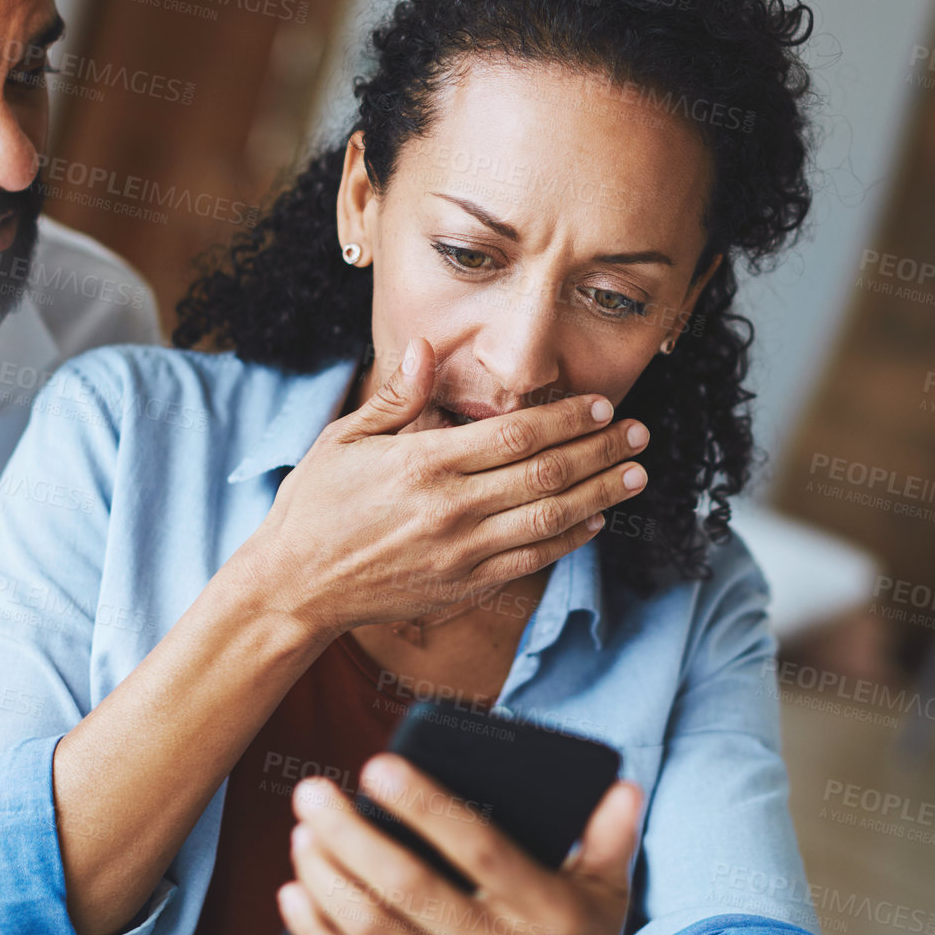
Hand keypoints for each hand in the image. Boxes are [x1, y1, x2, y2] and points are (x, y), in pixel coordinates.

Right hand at [235, 337, 650, 636]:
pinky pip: (531, 560)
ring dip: (600, 494)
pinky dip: (569, 540)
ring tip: (635, 474)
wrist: (295, 586)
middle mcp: (451, 508)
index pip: (515, 435)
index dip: (565, 419)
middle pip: (546, 474)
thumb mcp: (344, 439)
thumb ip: (396, 396)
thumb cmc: (316, 506)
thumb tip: (426, 348)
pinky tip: (595, 521)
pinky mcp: (464, 585)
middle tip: (639, 433)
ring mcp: (461, 552)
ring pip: (549, 519)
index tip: (600, 406)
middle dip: (599, 451)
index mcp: (424, 464)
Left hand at [279, 755, 642, 934]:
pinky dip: (316, 933)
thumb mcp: (609, 902)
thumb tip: (622, 785)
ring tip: (304, 833)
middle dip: (352, 836)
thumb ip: (612, 842)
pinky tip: (295, 891)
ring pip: (374, 932)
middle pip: (410, 889)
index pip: (480, 849)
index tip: (377, 764)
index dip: (427, 807)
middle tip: (313, 792)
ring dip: (328, 879)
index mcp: (546, 913)